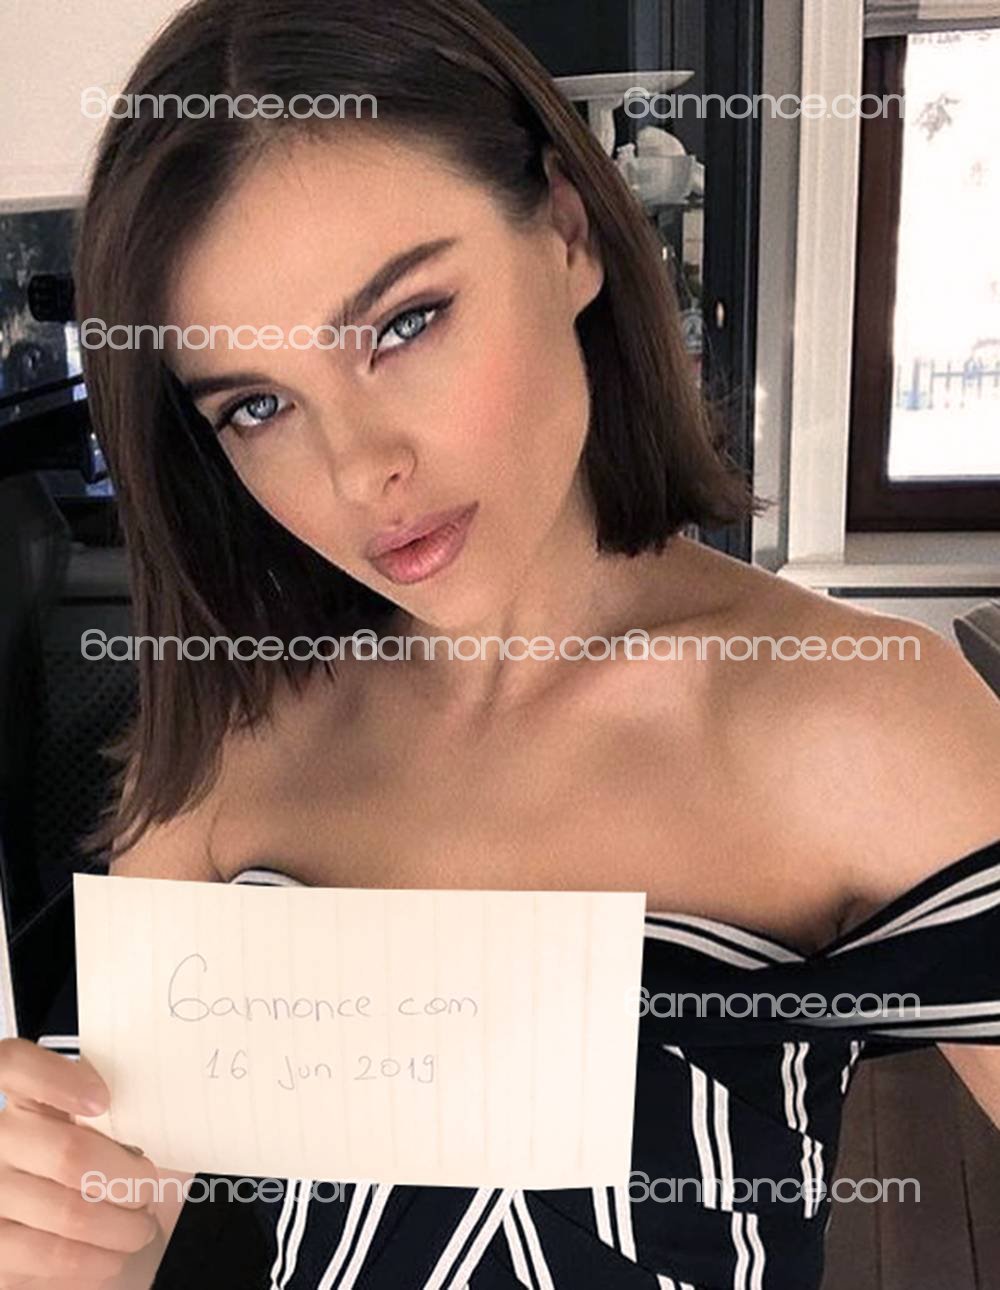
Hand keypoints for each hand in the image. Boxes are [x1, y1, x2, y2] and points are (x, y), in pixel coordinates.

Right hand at [0, 1038, 160, 1286]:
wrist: (17, 1212)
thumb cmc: (65, 1160)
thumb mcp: (71, 1119)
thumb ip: (93, 1103)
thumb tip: (153, 1100)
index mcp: (15, 1098)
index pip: (13, 1065)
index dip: (58, 1079)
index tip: (102, 1101)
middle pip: (71, 1154)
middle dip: (128, 1179)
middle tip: (147, 1189)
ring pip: (71, 1214)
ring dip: (122, 1228)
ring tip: (138, 1227)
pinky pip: (53, 1259)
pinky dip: (96, 1261)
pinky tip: (109, 1256)